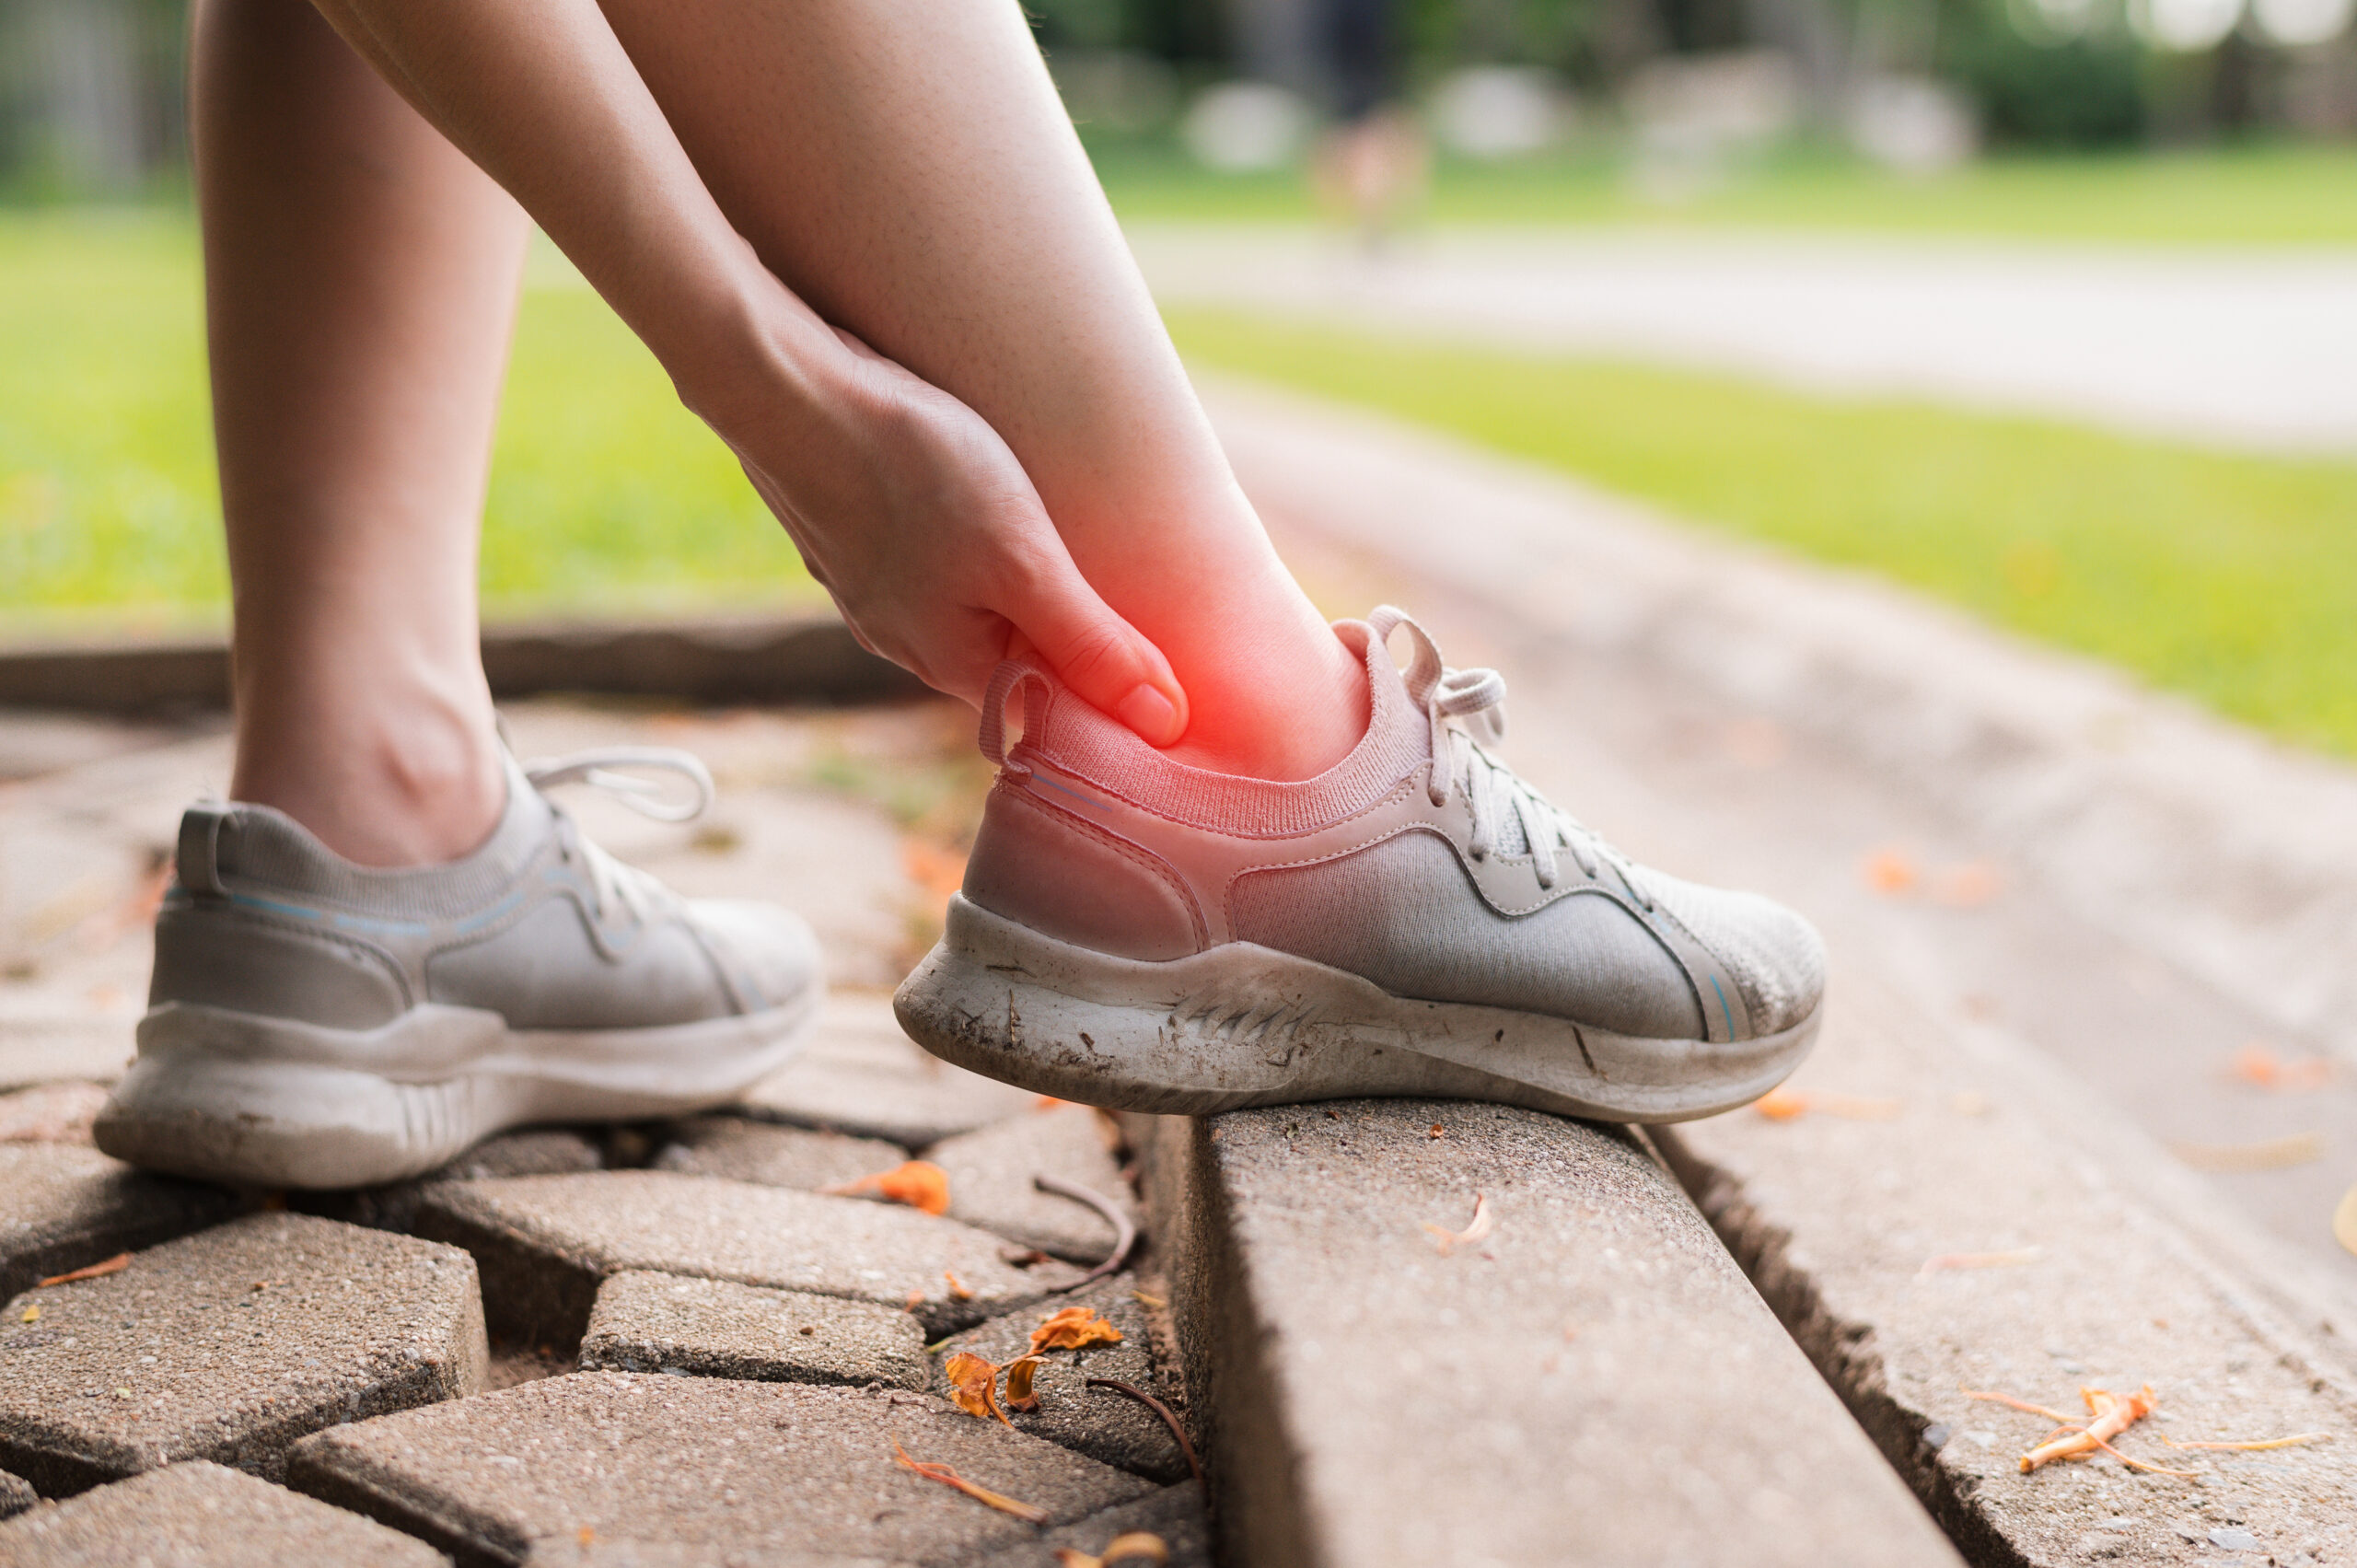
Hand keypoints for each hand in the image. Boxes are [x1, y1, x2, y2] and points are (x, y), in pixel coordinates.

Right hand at [718, 325, 1188, 744]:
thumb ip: (1092, 645)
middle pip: (1010, 650)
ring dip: (1017, 571)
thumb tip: (1165, 722)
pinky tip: (984, 491)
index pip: (1048, 704)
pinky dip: (968, 534)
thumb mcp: (1024, 563)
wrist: (783, 381)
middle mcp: (903, 637)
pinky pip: (932, 554)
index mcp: (949, 662)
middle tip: (1127, 569)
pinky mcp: (855, 531)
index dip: (1107, 684)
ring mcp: (870, 584)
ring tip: (1059, 521)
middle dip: (1065, 622)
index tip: (1165, 654)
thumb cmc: (910, 467)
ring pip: (971, 597)